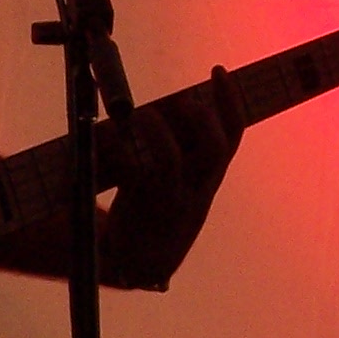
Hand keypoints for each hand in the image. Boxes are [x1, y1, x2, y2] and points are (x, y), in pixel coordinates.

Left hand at [100, 68, 244, 288]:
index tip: (217, 70)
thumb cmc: (157, 213)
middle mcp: (194, 192)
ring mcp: (165, 201)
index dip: (229, 103)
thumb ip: (184, 151)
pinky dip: (116, 146)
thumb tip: (172, 107)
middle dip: (202, 120)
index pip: (231, 139)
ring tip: (140, 115)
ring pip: (169, 162)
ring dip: (156, 131)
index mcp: (207, 182)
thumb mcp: (183, 187)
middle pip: (213, 152)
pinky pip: (127, 172)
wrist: (136, 266)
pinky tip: (107, 131)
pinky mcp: (135, 207)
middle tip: (186, 99)